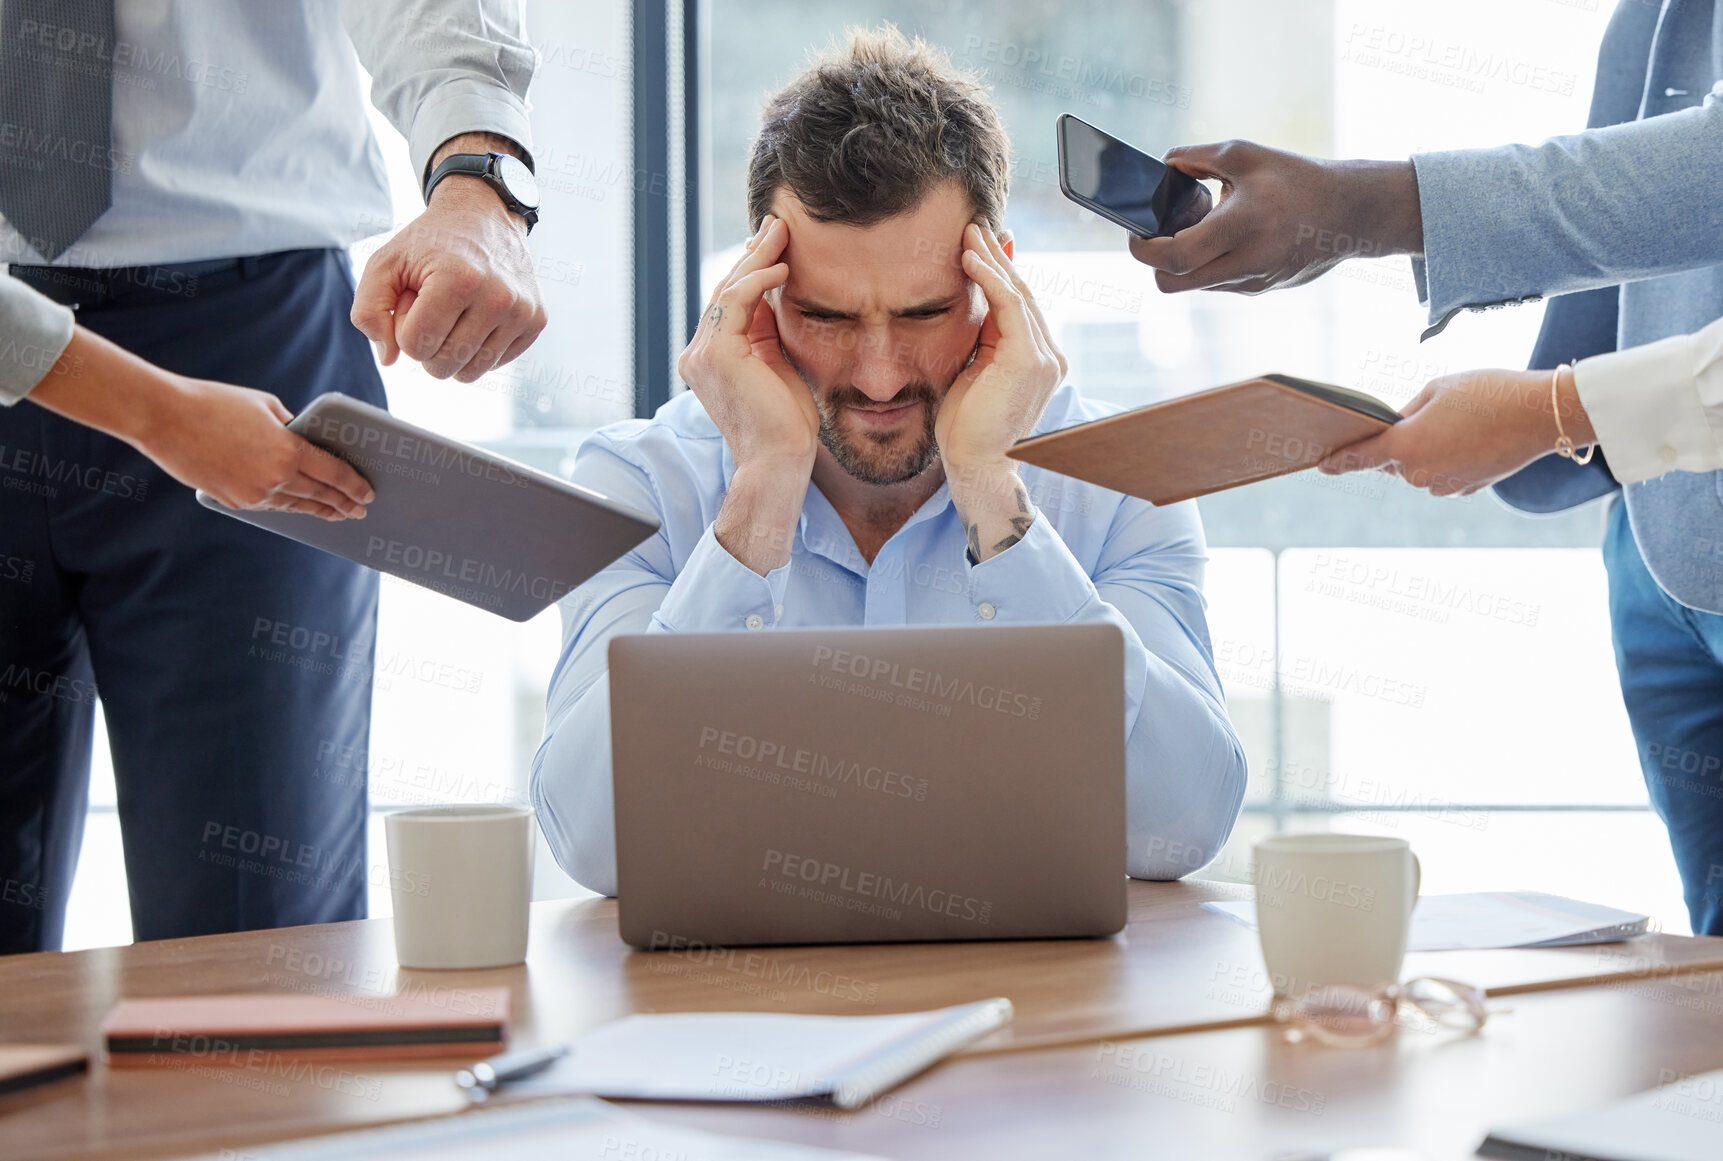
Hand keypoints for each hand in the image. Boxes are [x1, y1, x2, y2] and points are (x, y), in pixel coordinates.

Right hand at [140, 377, 374, 519]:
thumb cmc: (216, 403)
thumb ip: (292, 428)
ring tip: (337, 514)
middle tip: (360, 511)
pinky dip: (289, 506)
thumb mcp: (265, 406)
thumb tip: (309, 444)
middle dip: (343, 504)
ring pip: (296, 505)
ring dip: (319, 510)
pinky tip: (300, 507)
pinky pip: (270, 506)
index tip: (369, 493)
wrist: (163, 417)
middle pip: (320, 495)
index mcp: (288, 450)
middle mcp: (275, 477)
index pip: (334, 473)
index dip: (355, 485)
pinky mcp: (234, 501)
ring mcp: (253, 494)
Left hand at [351, 138, 545, 381]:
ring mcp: (522, 312)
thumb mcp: (386, 262)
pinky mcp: (537, 321)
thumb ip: (368, 311)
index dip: (403, 328)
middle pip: (442, 365)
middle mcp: (498, 298)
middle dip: (427, 344)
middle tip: (433, 308)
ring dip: (451, 351)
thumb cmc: (431, 242)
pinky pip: (494, 364)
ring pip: (470, 372)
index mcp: (459, 279)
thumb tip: (389, 359)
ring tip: (455, 315)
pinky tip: (476, 319)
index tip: (414, 300)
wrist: (485, 214)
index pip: (414, 346)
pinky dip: (477, 349)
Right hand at [677, 213, 816, 573]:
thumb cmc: (788, 426)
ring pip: (729, 290)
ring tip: (783, 233)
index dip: (753, 269)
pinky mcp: (716, 354)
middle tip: (779, 224)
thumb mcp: (780, 368)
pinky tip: (783, 267)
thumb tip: (784, 296)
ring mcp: (702, 353)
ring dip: (758, 258)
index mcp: (712, 357)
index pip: (731, 302)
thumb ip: (772, 335)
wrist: (779, 463)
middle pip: (726, 289)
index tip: (779, 245)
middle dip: (754, 254)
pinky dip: (758, 280)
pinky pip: (736, 302)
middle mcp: (698, 353)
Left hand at [938, 223, 1066, 561]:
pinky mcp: (1030, 360)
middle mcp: (1049, 356)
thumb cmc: (966, 426)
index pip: (1021, 304)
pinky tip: (968, 259)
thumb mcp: (973, 370)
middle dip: (998, 256)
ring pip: (1018, 294)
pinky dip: (989, 279)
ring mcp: (1045, 358)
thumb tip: (974, 302)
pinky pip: (1010, 306)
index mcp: (1038, 359)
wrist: (974, 464)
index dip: (1002, 270)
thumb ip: (981, 337)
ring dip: (990, 260)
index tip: (981, 242)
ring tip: (967, 233)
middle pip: (1024, 292)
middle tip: (974, 224)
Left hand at [1124, 141, 1422, 294]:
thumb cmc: (1298, 178)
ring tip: (1202, 224)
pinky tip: (1225, 235)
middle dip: (1155, 261)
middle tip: (1161, 230)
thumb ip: (1195, 158)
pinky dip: (1209, 262)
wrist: (1353, 213)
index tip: (1137, 228)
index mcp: (1242, 228)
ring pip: (1193, 285)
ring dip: (1184, 259)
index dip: (1142, 247)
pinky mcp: (1261, 289)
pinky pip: (1217, 282)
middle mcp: (1246, 264)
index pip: (1173, 256)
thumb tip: (1159, 170)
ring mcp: (1253, 283)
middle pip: (1171, 283)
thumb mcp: (1246, 155)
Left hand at [1316, 368, 1595, 496]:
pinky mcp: (1464, 490)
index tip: (1322, 465)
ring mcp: (1442, 486)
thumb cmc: (1488, 392)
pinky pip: (1442, 475)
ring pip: (1418, 469)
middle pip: (1392, 461)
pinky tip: (1470, 439)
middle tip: (1426, 417)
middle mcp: (1419, 473)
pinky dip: (1447, 460)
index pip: (1360, 457)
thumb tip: (1396, 428)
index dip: (1339, 460)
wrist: (1541, 416)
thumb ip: (1408, 412)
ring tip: (1458, 424)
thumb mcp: (1438, 389)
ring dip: (1425, 451)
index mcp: (1405, 445)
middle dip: (1399, 442)